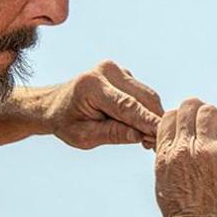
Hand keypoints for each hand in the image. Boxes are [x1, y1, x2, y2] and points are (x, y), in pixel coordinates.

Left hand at [44, 60, 163, 149]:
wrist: (54, 105)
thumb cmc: (65, 122)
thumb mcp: (83, 136)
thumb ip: (112, 134)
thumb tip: (141, 136)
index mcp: (92, 85)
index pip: (127, 106)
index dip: (147, 122)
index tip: (162, 136)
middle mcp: (107, 70)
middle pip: (142, 98)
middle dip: (153, 121)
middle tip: (157, 146)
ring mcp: (117, 70)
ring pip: (146, 95)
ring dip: (152, 117)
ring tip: (149, 141)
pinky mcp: (124, 74)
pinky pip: (142, 94)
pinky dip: (146, 111)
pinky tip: (142, 129)